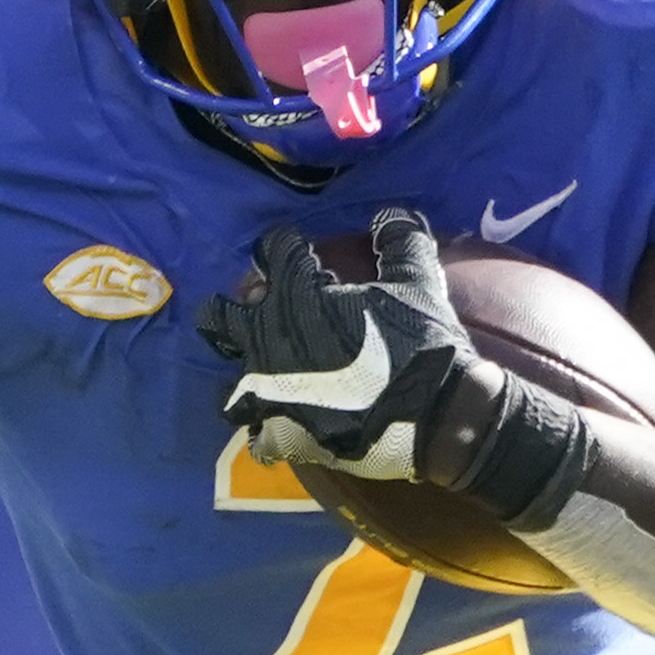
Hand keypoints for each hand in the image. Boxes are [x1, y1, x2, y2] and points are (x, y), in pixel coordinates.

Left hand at [204, 212, 473, 481]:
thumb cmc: (422, 343)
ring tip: (270, 380)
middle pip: (218, 316)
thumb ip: (400, 243)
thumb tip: (391, 215)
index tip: (303, 254)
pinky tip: (287, 428)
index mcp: (296, 293)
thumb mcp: (419, 282)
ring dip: (247, 377)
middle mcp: (267, 339)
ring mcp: (269, 392)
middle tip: (262, 314)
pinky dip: (270, 433)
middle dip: (232, 309)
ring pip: (230, 383)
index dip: (287, 247)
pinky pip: (259, 438)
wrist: (436, 417)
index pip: (273, 251)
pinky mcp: (282, 435)